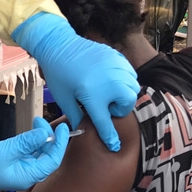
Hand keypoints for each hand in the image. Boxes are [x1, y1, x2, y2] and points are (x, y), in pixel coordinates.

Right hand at [0, 117, 69, 189]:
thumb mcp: (5, 150)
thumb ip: (27, 142)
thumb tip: (46, 134)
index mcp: (26, 177)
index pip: (52, 161)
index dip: (60, 144)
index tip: (64, 127)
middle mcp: (25, 175)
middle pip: (47, 157)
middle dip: (50, 138)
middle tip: (41, 120)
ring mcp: (17, 170)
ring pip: (37, 154)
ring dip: (40, 138)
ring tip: (35, 121)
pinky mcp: (10, 163)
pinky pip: (27, 152)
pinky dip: (30, 141)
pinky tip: (28, 132)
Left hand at [11, 12, 138, 151]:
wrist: (59, 46)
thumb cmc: (59, 73)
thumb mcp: (64, 99)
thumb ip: (77, 117)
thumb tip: (84, 130)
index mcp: (94, 96)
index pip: (106, 123)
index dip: (110, 137)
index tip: (114, 145)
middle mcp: (110, 83)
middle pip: (127, 104)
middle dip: (118, 108)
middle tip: (104, 105)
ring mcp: (116, 68)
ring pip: (132, 88)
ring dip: (123, 94)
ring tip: (107, 92)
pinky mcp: (118, 58)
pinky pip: (130, 73)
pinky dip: (124, 79)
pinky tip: (110, 79)